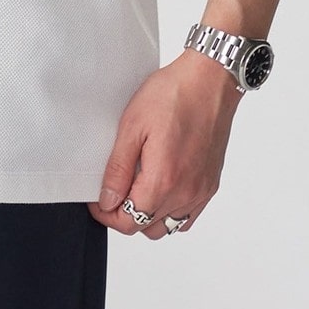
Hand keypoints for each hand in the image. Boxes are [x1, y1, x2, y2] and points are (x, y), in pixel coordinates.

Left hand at [89, 49, 242, 239]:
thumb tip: (107, 200)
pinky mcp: (210, 184)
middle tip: (113, 191)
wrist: (209, 81)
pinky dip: (170, 212)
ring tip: (135, 188)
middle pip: (146, 227)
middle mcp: (185, 193)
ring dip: (147, 216)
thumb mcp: (132, 126)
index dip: (106, 214)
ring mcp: (200, 191)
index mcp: (162, 180)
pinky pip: (187, 216)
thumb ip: (118, 168)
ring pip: (168, 226)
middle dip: (124, 215)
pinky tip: (160, 189)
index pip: (128, 222)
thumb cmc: (174, 95)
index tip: (98, 200)